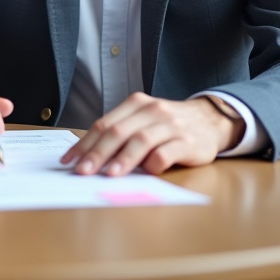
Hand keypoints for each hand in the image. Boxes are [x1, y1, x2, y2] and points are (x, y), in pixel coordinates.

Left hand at [60, 93, 243, 176]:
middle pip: (119, 131)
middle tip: (83, 171)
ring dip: (123, 159)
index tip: (69, 160)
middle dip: (97, 153)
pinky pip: (167, 152)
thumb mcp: (144, 121)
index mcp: (136, 104)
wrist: (210, 120)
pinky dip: (154, 163)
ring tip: (109, 174)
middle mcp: (152, 110)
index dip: (85, 143)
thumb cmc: (168, 125)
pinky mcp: (188, 142)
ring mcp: (171, 125)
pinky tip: (145, 172)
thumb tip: (89, 157)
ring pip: (141, 140)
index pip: (104, 124)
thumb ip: (122, 133)